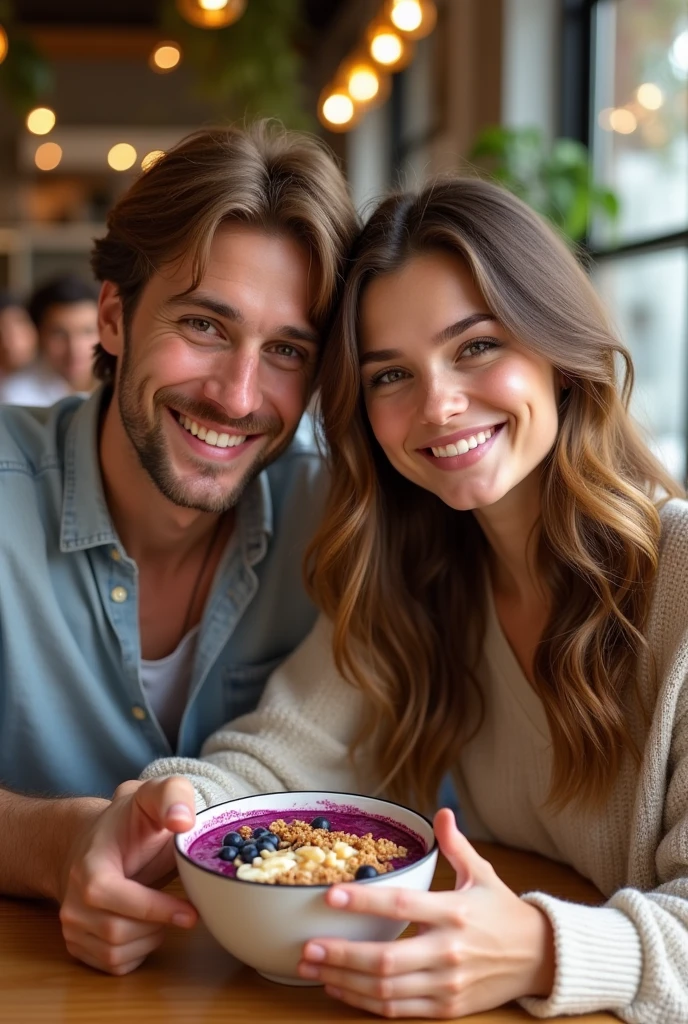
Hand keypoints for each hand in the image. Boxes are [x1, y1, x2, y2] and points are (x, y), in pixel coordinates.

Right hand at [59, 777, 198, 975]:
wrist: (96, 843)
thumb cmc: (130, 822)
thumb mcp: (153, 795)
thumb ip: (173, 795)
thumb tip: (183, 821)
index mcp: (88, 866)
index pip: (110, 895)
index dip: (152, 909)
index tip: (190, 913)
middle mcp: (72, 900)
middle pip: (116, 931)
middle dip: (158, 924)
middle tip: (182, 908)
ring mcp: (72, 926)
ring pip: (116, 953)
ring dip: (151, 938)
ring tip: (163, 911)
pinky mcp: (79, 945)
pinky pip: (113, 965)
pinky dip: (139, 952)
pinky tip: (148, 926)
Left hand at [297, 808, 554, 1018]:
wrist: (539, 959)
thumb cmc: (504, 912)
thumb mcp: (483, 873)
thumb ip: (456, 845)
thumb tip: (441, 811)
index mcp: (455, 911)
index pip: (402, 906)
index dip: (365, 901)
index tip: (331, 896)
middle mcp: (449, 951)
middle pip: (386, 959)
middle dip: (342, 954)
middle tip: (307, 946)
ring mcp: (446, 984)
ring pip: (386, 989)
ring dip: (345, 980)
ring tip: (312, 968)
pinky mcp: (446, 1008)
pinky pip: (397, 1009)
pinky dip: (365, 1002)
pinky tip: (340, 989)